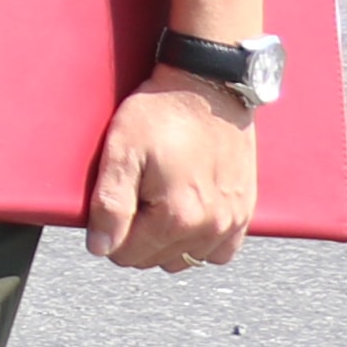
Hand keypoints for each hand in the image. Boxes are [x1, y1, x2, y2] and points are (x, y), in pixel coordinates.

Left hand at [85, 66, 258, 268]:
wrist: (209, 88)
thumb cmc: (163, 114)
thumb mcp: (122, 152)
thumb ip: (109, 204)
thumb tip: (100, 247)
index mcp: (177, 218)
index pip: (128, 254)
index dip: (109, 234)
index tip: (109, 206)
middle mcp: (211, 228)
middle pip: (155, 259)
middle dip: (135, 237)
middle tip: (131, 198)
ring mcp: (232, 222)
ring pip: (186, 259)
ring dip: (166, 243)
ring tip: (155, 205)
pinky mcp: (246, 211)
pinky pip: (221, 251)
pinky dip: (200, 242)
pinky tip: (186, 217)